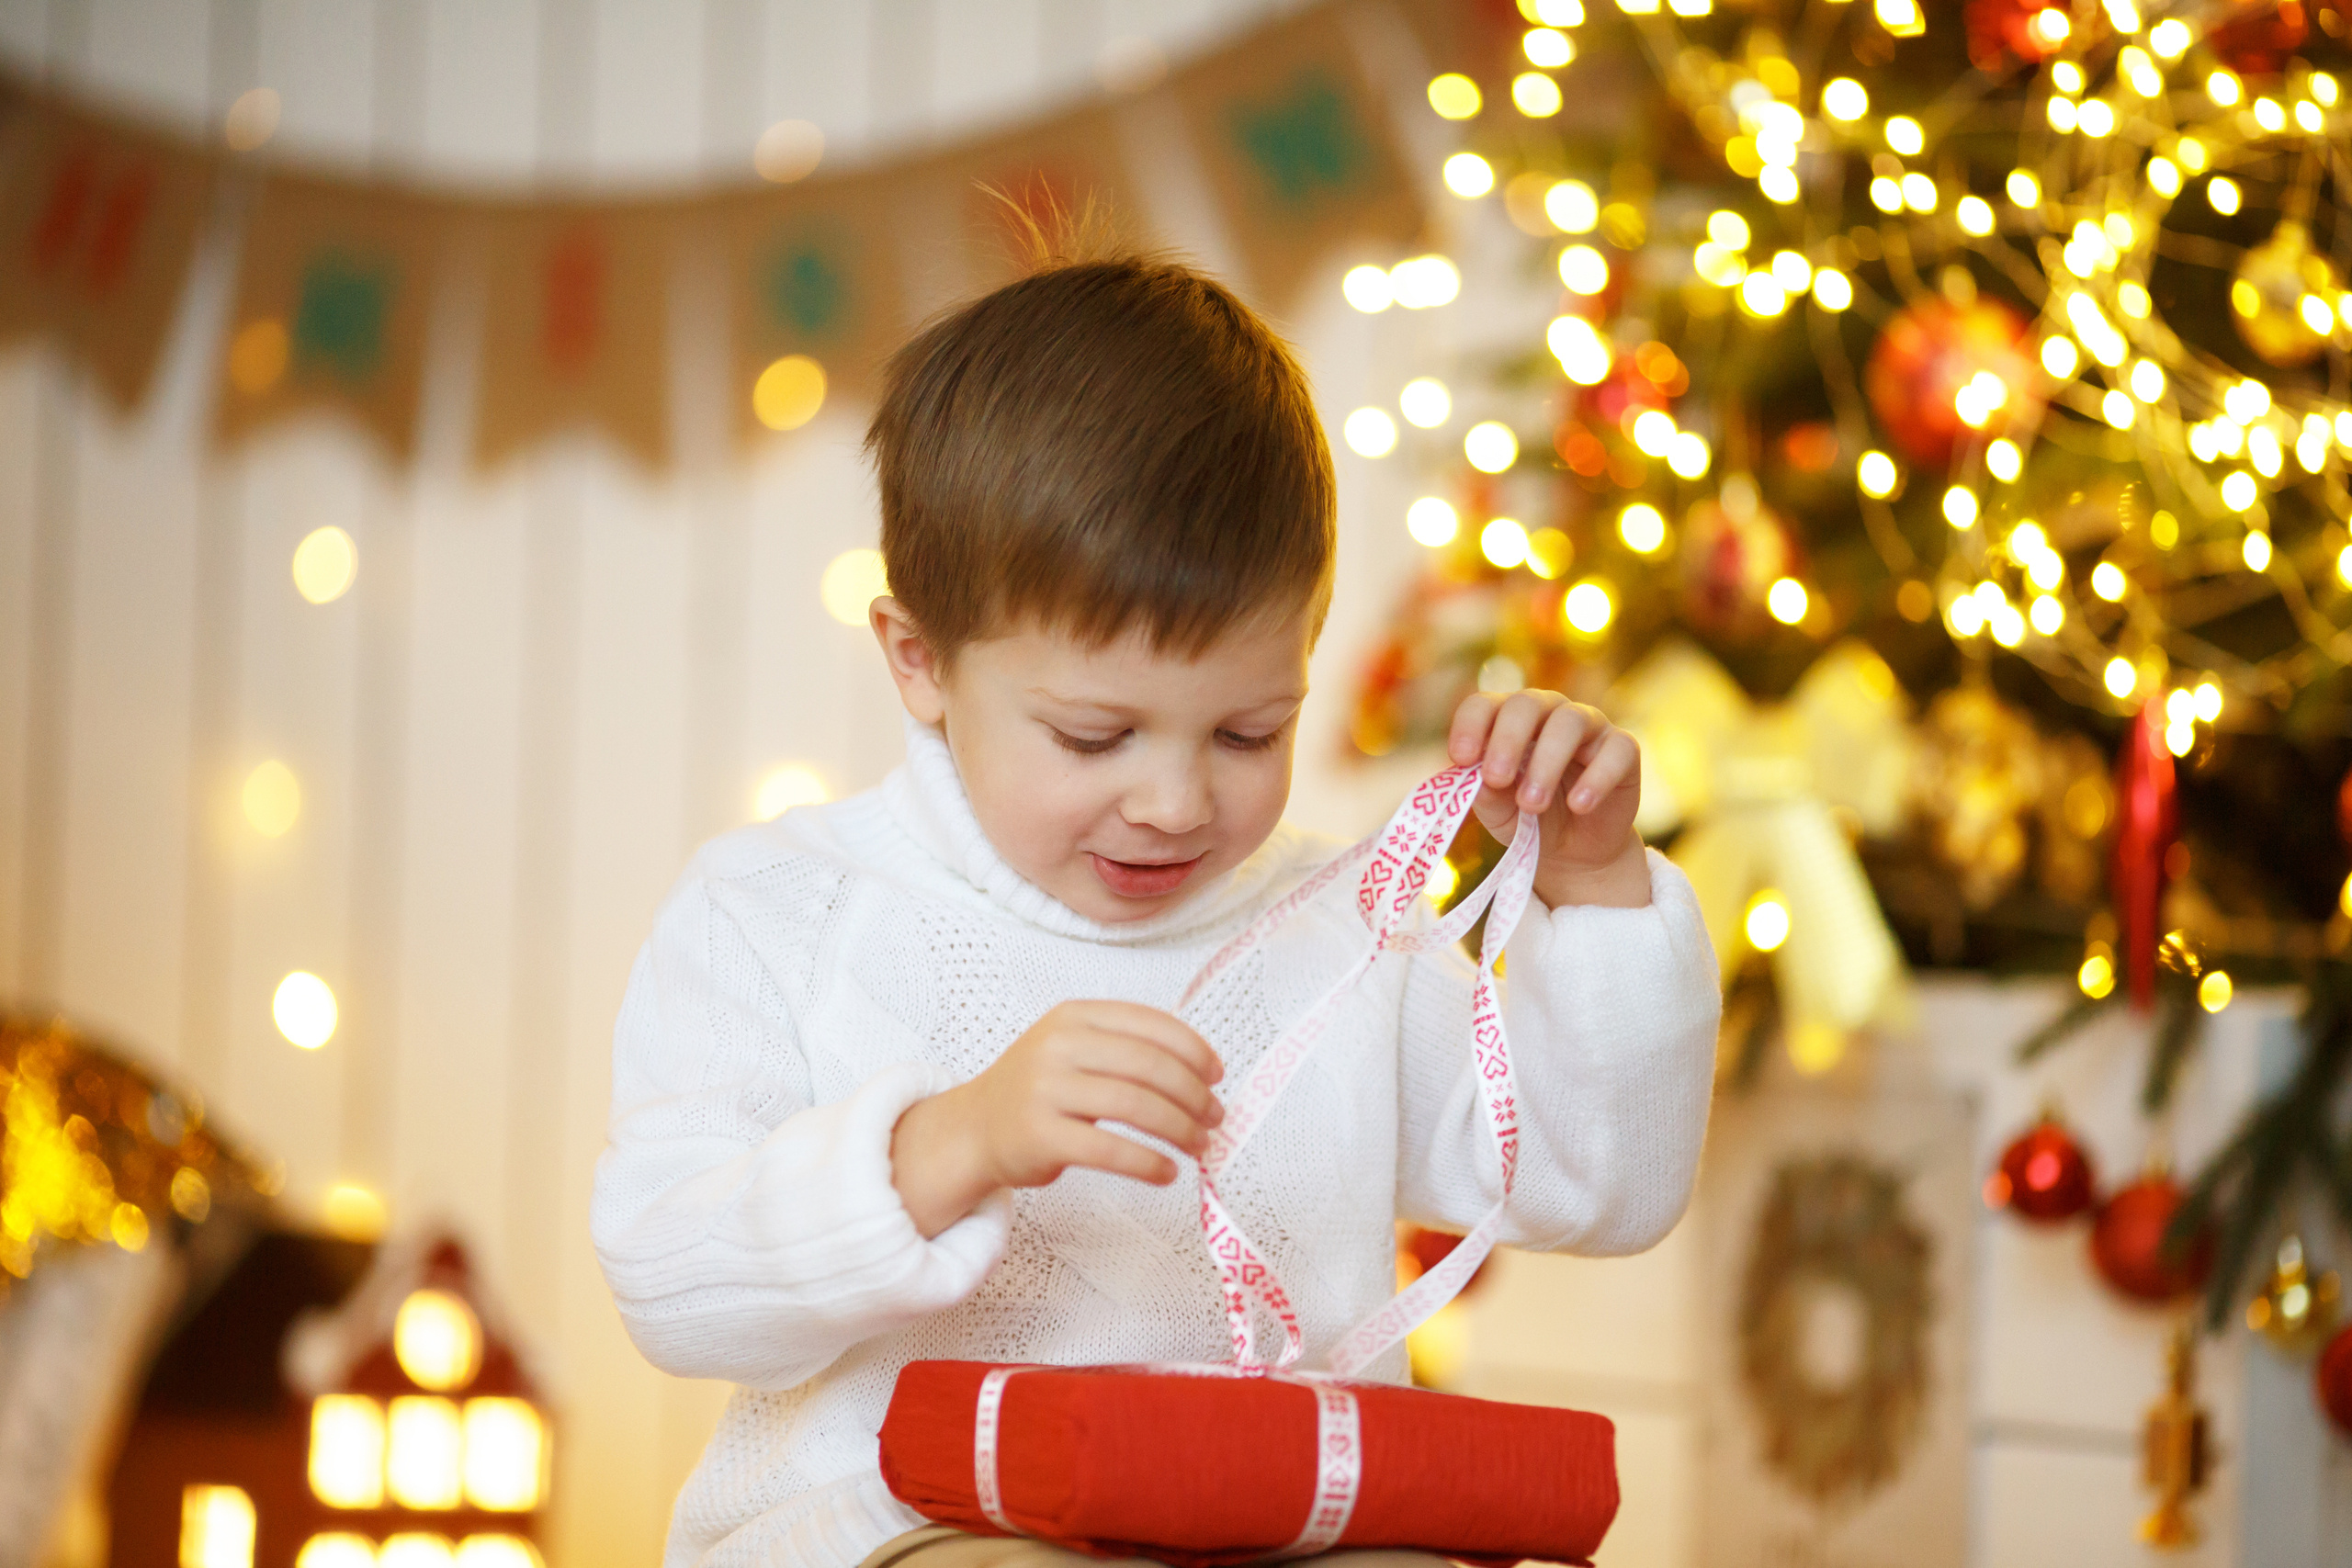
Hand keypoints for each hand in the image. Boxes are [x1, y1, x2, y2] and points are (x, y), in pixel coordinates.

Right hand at [889, 1001, 1224, 1236]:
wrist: (974, 1130)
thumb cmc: (1039, 1091)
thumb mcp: (1073, 1048)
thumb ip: (1125, 1048)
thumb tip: (1202, 1073)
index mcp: (1073, 1015)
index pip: (1149, 1023)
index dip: (1193, 1049)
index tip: (1217, 1076)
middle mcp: (1057, 1046)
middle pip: (1149, 1065)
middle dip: (1194, 1094)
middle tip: (1216, 1119)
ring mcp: (1045, 1090)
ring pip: (1136, 1105)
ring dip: (1180, 1129)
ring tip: (1200, 1146)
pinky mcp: (1041, 1137)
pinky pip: (1111, 1150)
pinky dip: (1149, 1163)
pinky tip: (1167, 1172)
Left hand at [1448, 689, 1649, 909]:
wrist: (1573, 852)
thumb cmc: (1527, 820)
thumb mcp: (1499, 813)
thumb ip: (1486, 794)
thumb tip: (1477, 778)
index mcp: (1507, 720)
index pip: (1484, 704)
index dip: (1470, 725)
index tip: (1461, 758)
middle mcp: (1548, 713)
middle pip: (1527, 703)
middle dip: (1507, 740)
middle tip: (1496, 779)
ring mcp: (1588, 726)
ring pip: (1570, 721)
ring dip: (1546, 762)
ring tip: (1532, 804)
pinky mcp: (1622, 749)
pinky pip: (1616, 749)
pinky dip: (1596, 778)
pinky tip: (1578, 806)